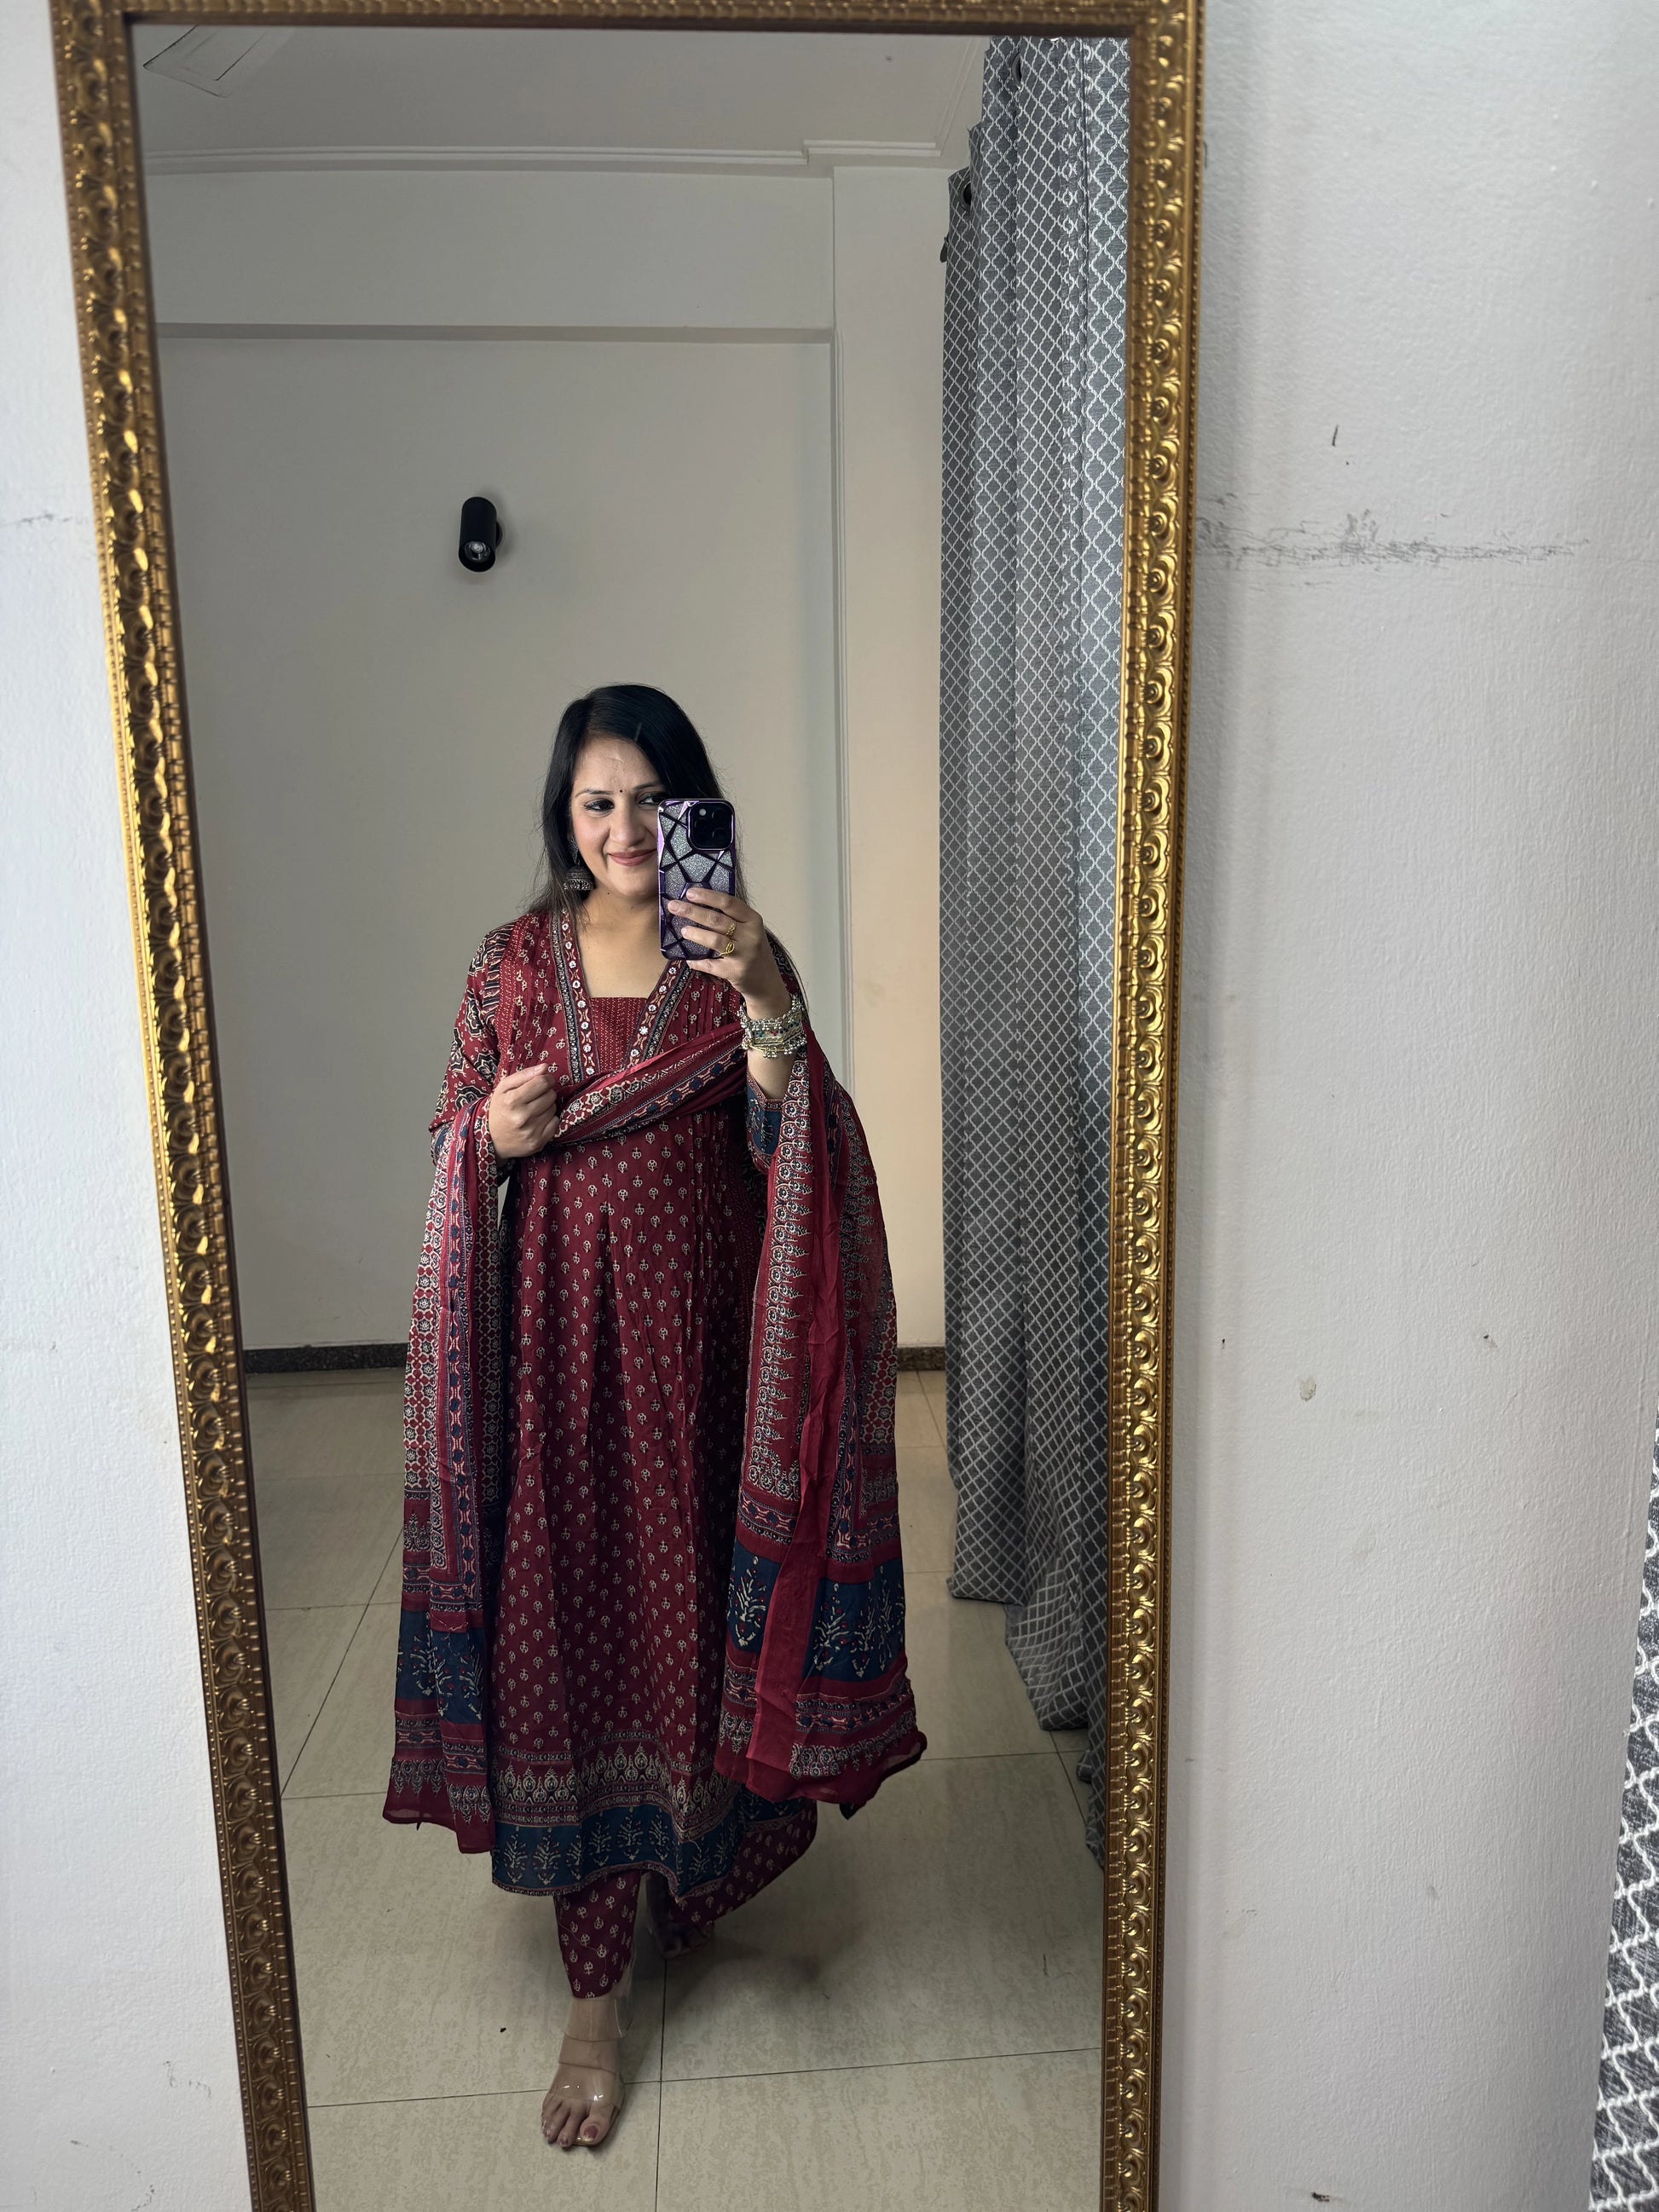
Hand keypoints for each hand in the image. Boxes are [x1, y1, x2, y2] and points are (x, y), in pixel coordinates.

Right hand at [487, 1064, 560, 1159]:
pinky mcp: (538, 1142)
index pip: (542, 1082)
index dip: (546, 1078)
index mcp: (512, 1100)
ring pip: (554, 1108)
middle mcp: (522, 1117)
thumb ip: (524, 1074)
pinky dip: (549, 1120)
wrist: (492, 1139)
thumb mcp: (504, 1088)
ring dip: (547, 1106)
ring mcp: (531, 1131)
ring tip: (534, 1110)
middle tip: (535, 1097)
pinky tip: (537, 1121)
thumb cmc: (500, 1109)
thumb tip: (545, 1067)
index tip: (543, 1080)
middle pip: (550, 1095)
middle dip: (545, 1093)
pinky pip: (556, 1122)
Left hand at [668, 888, 789, 1016]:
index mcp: (753, 920)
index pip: (728, 903)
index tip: (689, 893)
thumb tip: (698, 905)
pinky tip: (688, 959)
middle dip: (692, 911)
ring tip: (683, 930)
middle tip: (674, 906)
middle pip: (717, 920)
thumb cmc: (753, 951)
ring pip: (714, 940)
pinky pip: (711, 965)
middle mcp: (750, 936)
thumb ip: (732, 919)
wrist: (767, 981)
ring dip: (695, 934)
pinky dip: (697, 962)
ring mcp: (743, 955)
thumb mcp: (750, 931)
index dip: (707, 896)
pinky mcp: (735, 972)